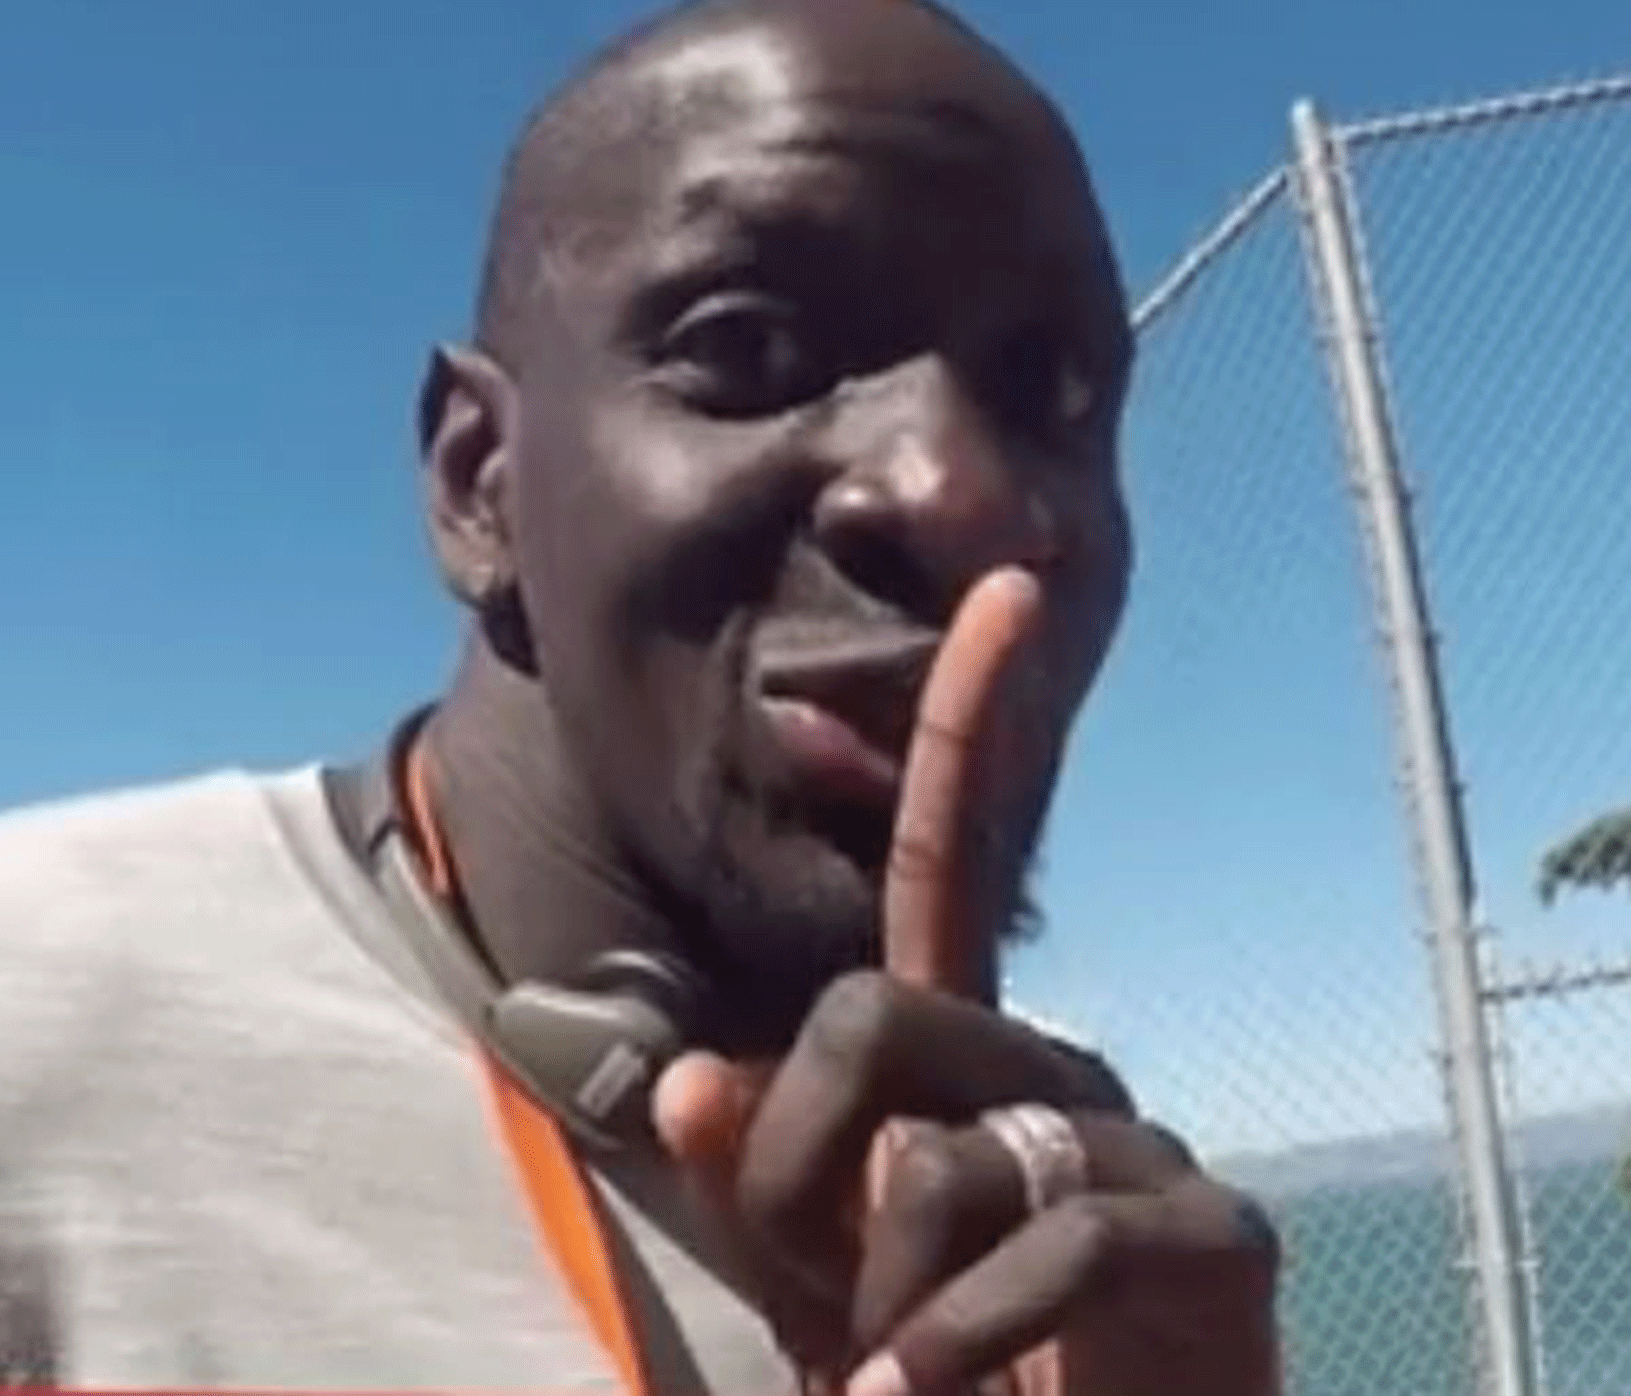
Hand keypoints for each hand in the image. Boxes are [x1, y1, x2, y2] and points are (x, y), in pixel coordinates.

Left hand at [653, 570, 1281, 1395]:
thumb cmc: (937, 1364)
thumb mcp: (815, 1267)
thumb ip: (750, 1171)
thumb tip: (688, 1080)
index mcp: (965, 1044)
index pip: (950, 860)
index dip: (969, 720)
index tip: (1007, 586)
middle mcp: (1058, 1059)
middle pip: (871, 1017)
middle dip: (794, 1169)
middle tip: (817, 1290)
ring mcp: (1141, 1140)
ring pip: (938, 1155)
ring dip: (881, 1295)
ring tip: (898, 1379)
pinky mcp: (1215, 1236)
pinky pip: (1054, 1246)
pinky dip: (961, 1341)